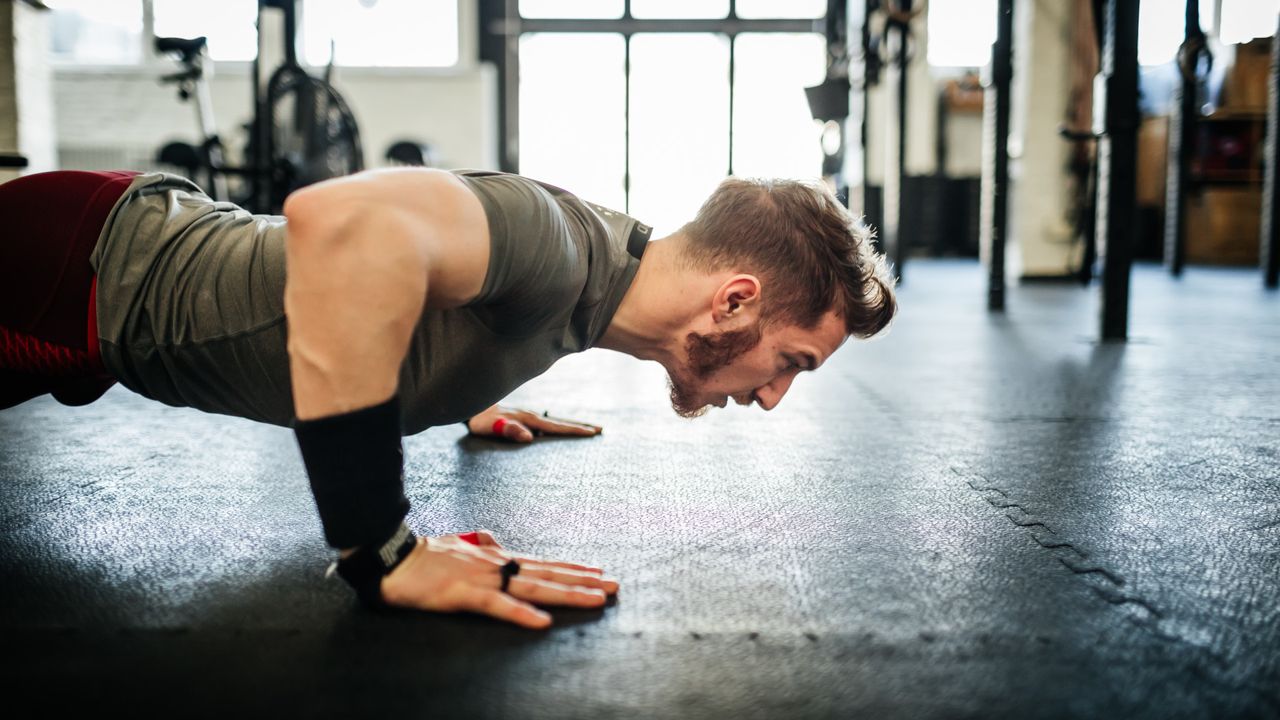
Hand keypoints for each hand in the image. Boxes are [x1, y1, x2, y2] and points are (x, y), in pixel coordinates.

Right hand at [379, 530, 618, 628]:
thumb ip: (480, 545)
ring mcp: (482, 578)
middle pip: (546, 573)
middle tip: (615, 584)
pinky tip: (542, 622)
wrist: (392, 555)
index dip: (570, 568)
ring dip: (566, 593)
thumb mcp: (459, 545)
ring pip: (532, 586)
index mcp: (494, 556)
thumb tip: (495, 541)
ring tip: (596, 598)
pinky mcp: (463, 594)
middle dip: (583, 580)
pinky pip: (497, 605)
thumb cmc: (423, 555)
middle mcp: (495, 563)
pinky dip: (521, 613)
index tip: (597, 571)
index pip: (540, 562)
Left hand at [465, 404, 601, 442]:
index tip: (591, 432)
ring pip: (555, 421)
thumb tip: (530, 438)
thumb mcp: (489, 427)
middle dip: (580, 425)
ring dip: (572, 425)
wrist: (470, 407)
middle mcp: (531, 415)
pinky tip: (561, 430)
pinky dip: (559, 426)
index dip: (574, 429)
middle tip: (601, 429)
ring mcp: (528, 416)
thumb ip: (508, 430)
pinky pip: (546, 424)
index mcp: (527, 418)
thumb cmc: (479, 420)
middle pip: (561, 421)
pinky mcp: (523, 419)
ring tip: (589, 429)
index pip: (556, 426)